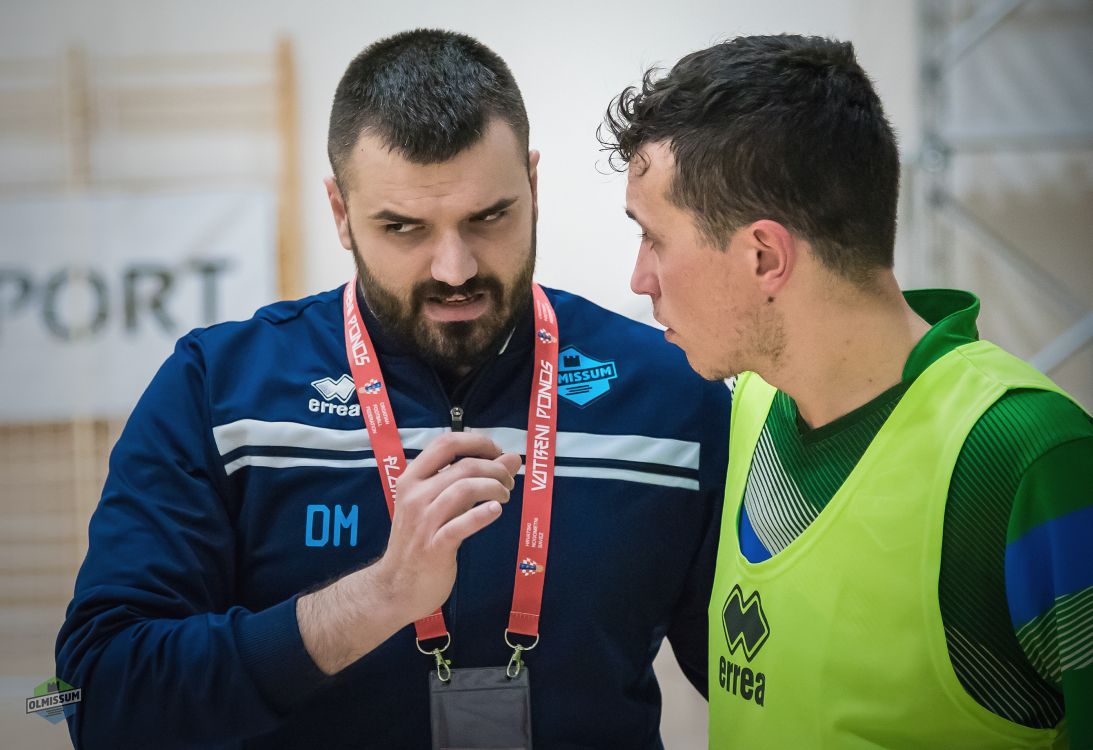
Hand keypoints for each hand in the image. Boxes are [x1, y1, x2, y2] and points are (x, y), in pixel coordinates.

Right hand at [372, 432, 521, 622]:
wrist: (396, 587)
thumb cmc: (419, 540)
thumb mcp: (440, 504)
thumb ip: (472, 479)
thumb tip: (512, 457)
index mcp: (412, 478)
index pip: (446, 443)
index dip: (478, 442)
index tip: (497, 453)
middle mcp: (415, 495)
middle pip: (463, 466)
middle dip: (494, 468)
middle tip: (508, 482)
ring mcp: (423, 521)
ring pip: (464, 489)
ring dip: (494, 487)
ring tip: (505, 496)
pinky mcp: (434, 547)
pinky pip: (461, 525)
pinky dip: (482, 514)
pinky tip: (496, 510)